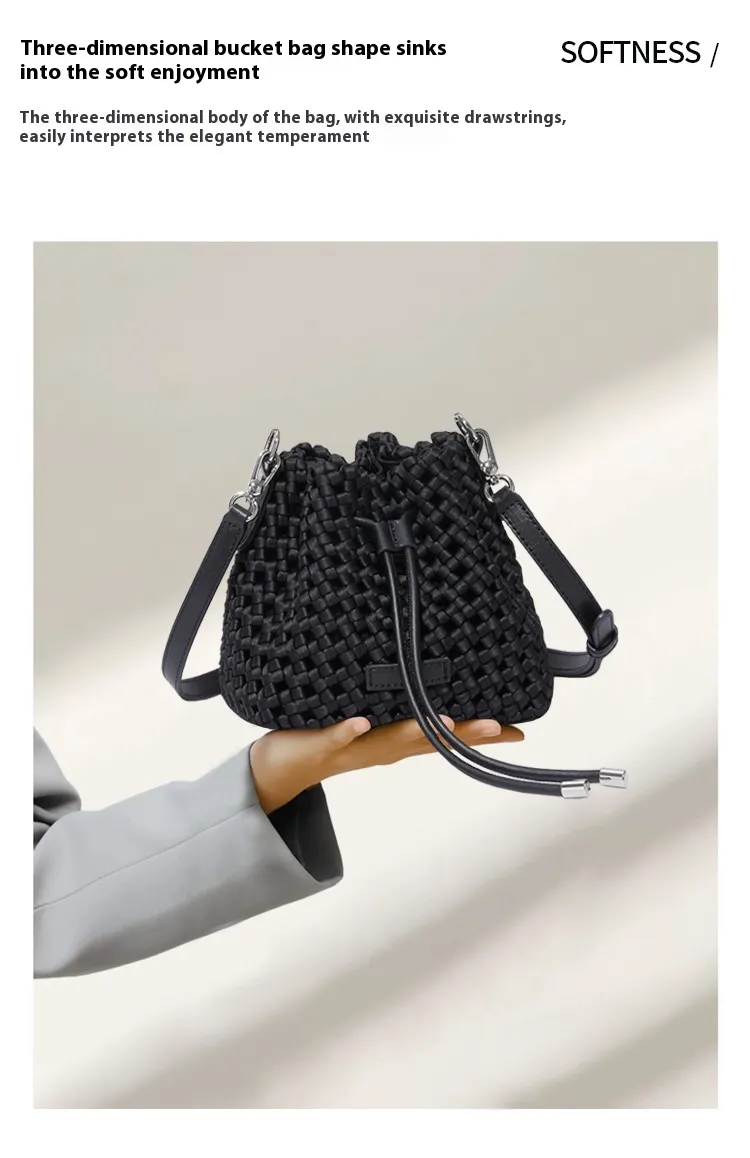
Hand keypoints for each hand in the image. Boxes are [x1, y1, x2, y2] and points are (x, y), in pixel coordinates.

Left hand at [250, 716, 523, 812]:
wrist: (281, 769)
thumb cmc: (331, 738)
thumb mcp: (373, 722)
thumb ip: (400, 706)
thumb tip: (430, 678)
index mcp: (398, 742)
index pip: (447, 737)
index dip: (482, 736)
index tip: (518, 732)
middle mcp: (383, 749)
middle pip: (429, 741)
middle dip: (464, 734)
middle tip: (498, 726)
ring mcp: (355, 747)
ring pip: (391, 740)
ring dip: (416, 732)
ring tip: (443, 721)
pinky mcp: (323, 743)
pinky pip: (337, 736)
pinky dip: (349, 730)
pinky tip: (361, 721)